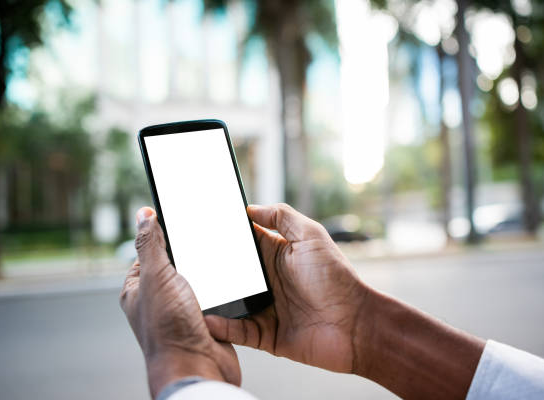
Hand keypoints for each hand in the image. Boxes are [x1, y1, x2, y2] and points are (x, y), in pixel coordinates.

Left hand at [120, 207, 240, 397]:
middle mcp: (159, 300)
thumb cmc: (169, 328)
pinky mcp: (205, 319)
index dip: (164, 236)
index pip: (149, 252)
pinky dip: (225, 290)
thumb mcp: (156, 276)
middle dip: (193, 255)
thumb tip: (143, 215)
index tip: (182, 221)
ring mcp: (183, 310)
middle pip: (178, 264)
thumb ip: (150, 244)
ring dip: (211, 274)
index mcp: (139, 289)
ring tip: (219, 267)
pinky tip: (231, 285)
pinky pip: (217, 296)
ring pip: (201, 279)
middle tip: (206, 244)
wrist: (197, 367)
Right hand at [205, 203, 367, 372]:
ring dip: (213, 300)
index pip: (244, 242)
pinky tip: (207, 319)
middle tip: (188, 264)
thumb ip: (282, 217)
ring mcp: (265, 309)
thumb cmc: (336, 277)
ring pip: (230, 303)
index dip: (225, 236)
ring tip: (190, 294)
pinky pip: (238, 331)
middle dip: (212, 269)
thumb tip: (251, 208)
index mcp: (276, 255)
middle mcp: (268, 281)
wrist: (355, 325)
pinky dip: (222, 327)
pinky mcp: (265, 335)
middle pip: (232, 274)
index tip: (200, 229)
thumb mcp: (311, 236)